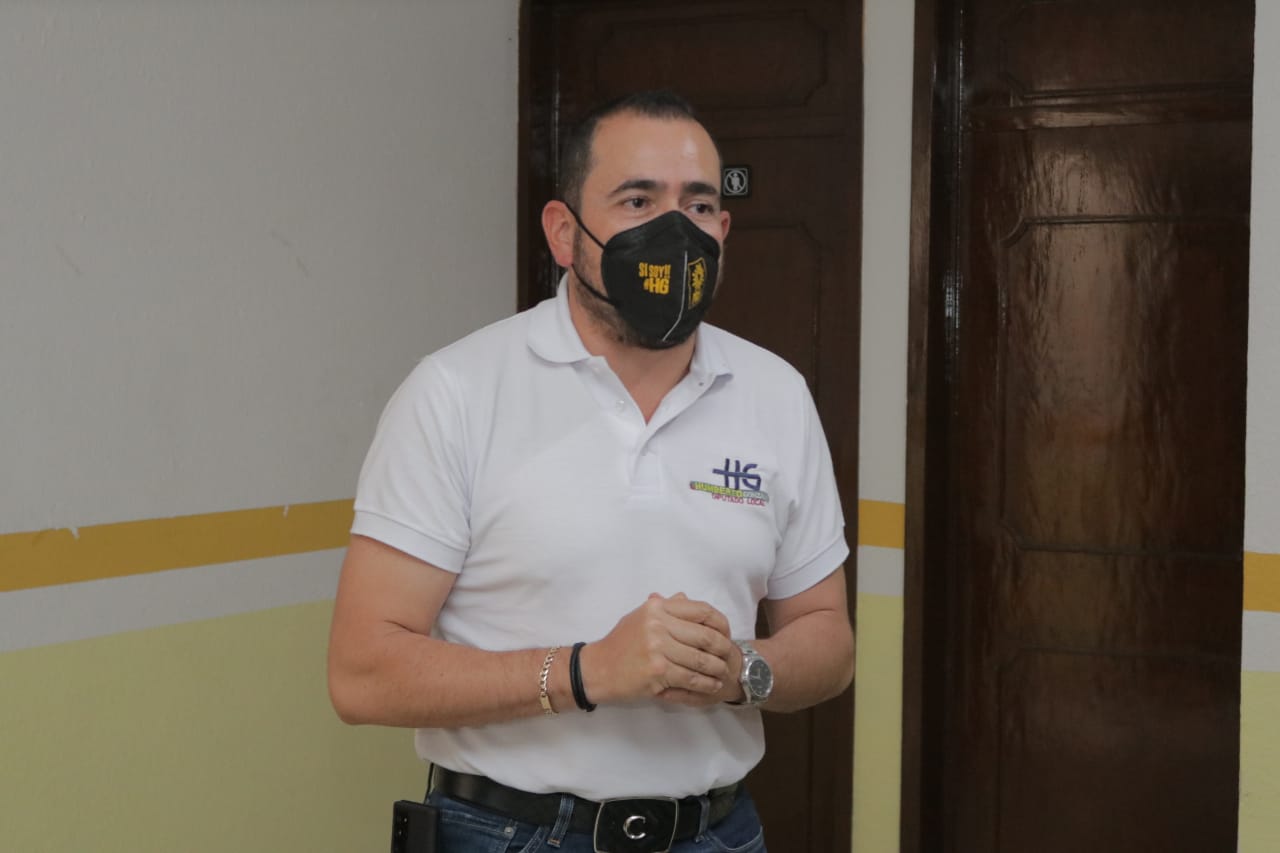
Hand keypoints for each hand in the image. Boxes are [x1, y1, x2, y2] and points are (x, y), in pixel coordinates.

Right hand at [580, 593, 735, 704]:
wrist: (598, 669)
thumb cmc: (620, 643)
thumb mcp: (639, 617)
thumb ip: (664, 608)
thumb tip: (684, 597)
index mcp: (657, 608)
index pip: (701, 610)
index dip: (720, 623)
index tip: (725, 633)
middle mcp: (659, 625)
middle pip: (706, 636)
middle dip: (723, 648)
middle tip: (728, 656)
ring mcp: (658, 649)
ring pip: (701, 659)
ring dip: (717, 668)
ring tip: (723, 672)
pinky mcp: (658, 672)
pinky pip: (691, 678)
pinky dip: (706, 683)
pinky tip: (712, 685)